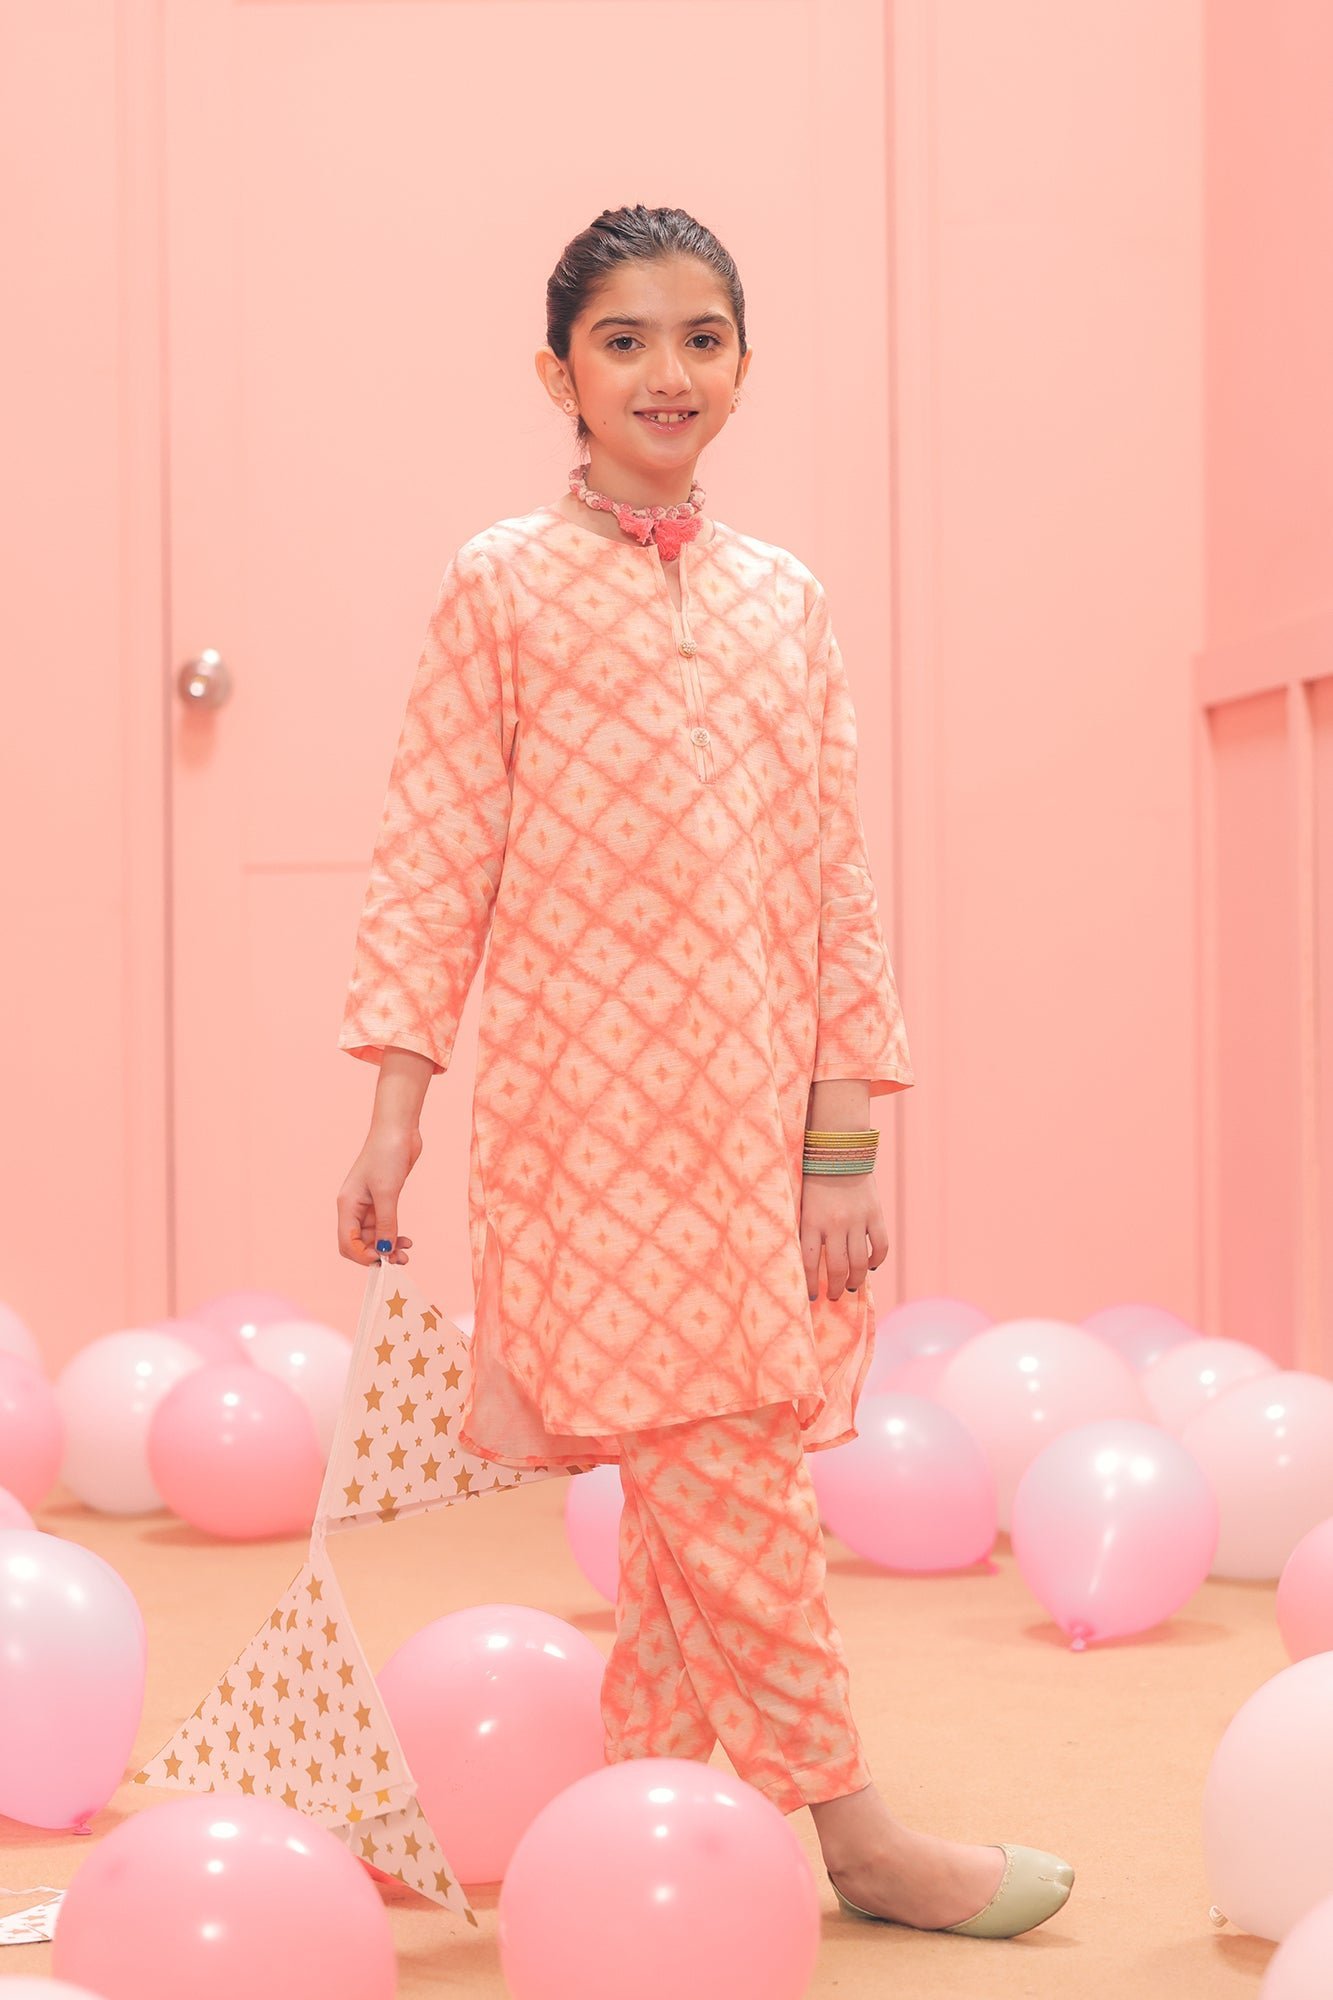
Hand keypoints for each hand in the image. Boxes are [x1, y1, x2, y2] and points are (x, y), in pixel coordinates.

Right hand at [336, 1123, 422, 1265]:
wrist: (398, 1130)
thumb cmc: (387, 1155)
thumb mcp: (387, 1192)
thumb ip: (386, 1223)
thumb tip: (385, 1251)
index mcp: (347, 1205)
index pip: (346, 1242)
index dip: (362, 1256)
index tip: (383, 1260)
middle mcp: (354, 1207)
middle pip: (358, 1243)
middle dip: (376, 1255)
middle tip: (400, 1261)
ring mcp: (368, 1204)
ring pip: (373, 1236)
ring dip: (388, 1247)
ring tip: (407, 1254)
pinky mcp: (382, 1199)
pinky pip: (384, 1226)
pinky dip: (393, 1235)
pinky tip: (406, 1240)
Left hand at [799, 1172, 886, 1301]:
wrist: (840, 1149)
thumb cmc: (814, 1178)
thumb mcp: (802, 1204)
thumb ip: (806, 1229)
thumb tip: (809, 1262)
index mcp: (812, 1221)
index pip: (809, 1263)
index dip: (810, 1284)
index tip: (811, 1297)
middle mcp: (835, 1224)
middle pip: (837, 1268)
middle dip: (834, 1287)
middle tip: (833, 1295)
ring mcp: (857, 1220)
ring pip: (860, 1262)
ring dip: (855, 1279)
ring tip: (850, 1286)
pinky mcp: (875, 1214)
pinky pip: (880, 1245)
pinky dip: (877, 1260)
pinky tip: (871, 1266)